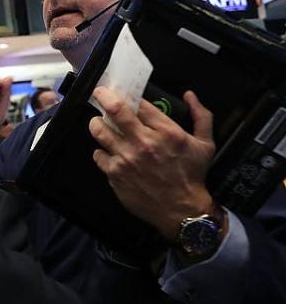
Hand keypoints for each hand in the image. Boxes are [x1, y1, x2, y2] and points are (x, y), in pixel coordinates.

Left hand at [89, 87, 216, 240]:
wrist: (181, 210)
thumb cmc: (192, 176)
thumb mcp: (205, 144)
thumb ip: (201, 116)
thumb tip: (190, 95)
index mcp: (166, 132)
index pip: (139, 104)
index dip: (127, 95)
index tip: (121, 92)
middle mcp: (143, 143)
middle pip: (115, 111)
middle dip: (104, 97)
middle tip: (100, 94)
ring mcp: (126, 158)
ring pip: (99, 131)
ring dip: (97, 123)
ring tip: (99, 123)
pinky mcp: (115, 174)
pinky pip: (98, 155)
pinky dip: (101, 151)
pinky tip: (108, 152)